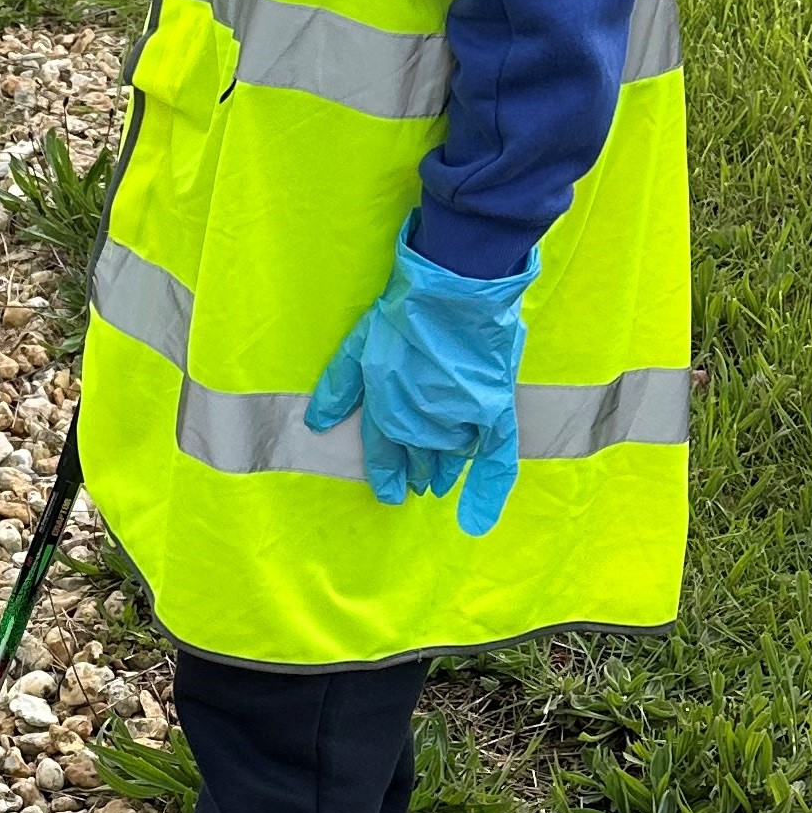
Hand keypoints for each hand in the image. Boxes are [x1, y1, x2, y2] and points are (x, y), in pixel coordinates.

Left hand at [305, 236, 534, 536]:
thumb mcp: (359, 346)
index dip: (383, 473)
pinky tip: (476, 521)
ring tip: (437, 484)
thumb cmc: (404, 313)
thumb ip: (339, 387)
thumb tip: (317, 423)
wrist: (457, 291)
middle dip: (414, 472)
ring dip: (442, 472)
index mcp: (387, 409)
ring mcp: (459, 421)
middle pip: (416, 456)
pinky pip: (495, 462)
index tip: (387, 491)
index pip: (381, 452)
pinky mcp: (493, 412)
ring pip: (449, 457)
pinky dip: (487, 493)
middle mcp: (422, 424)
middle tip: (415, 485)